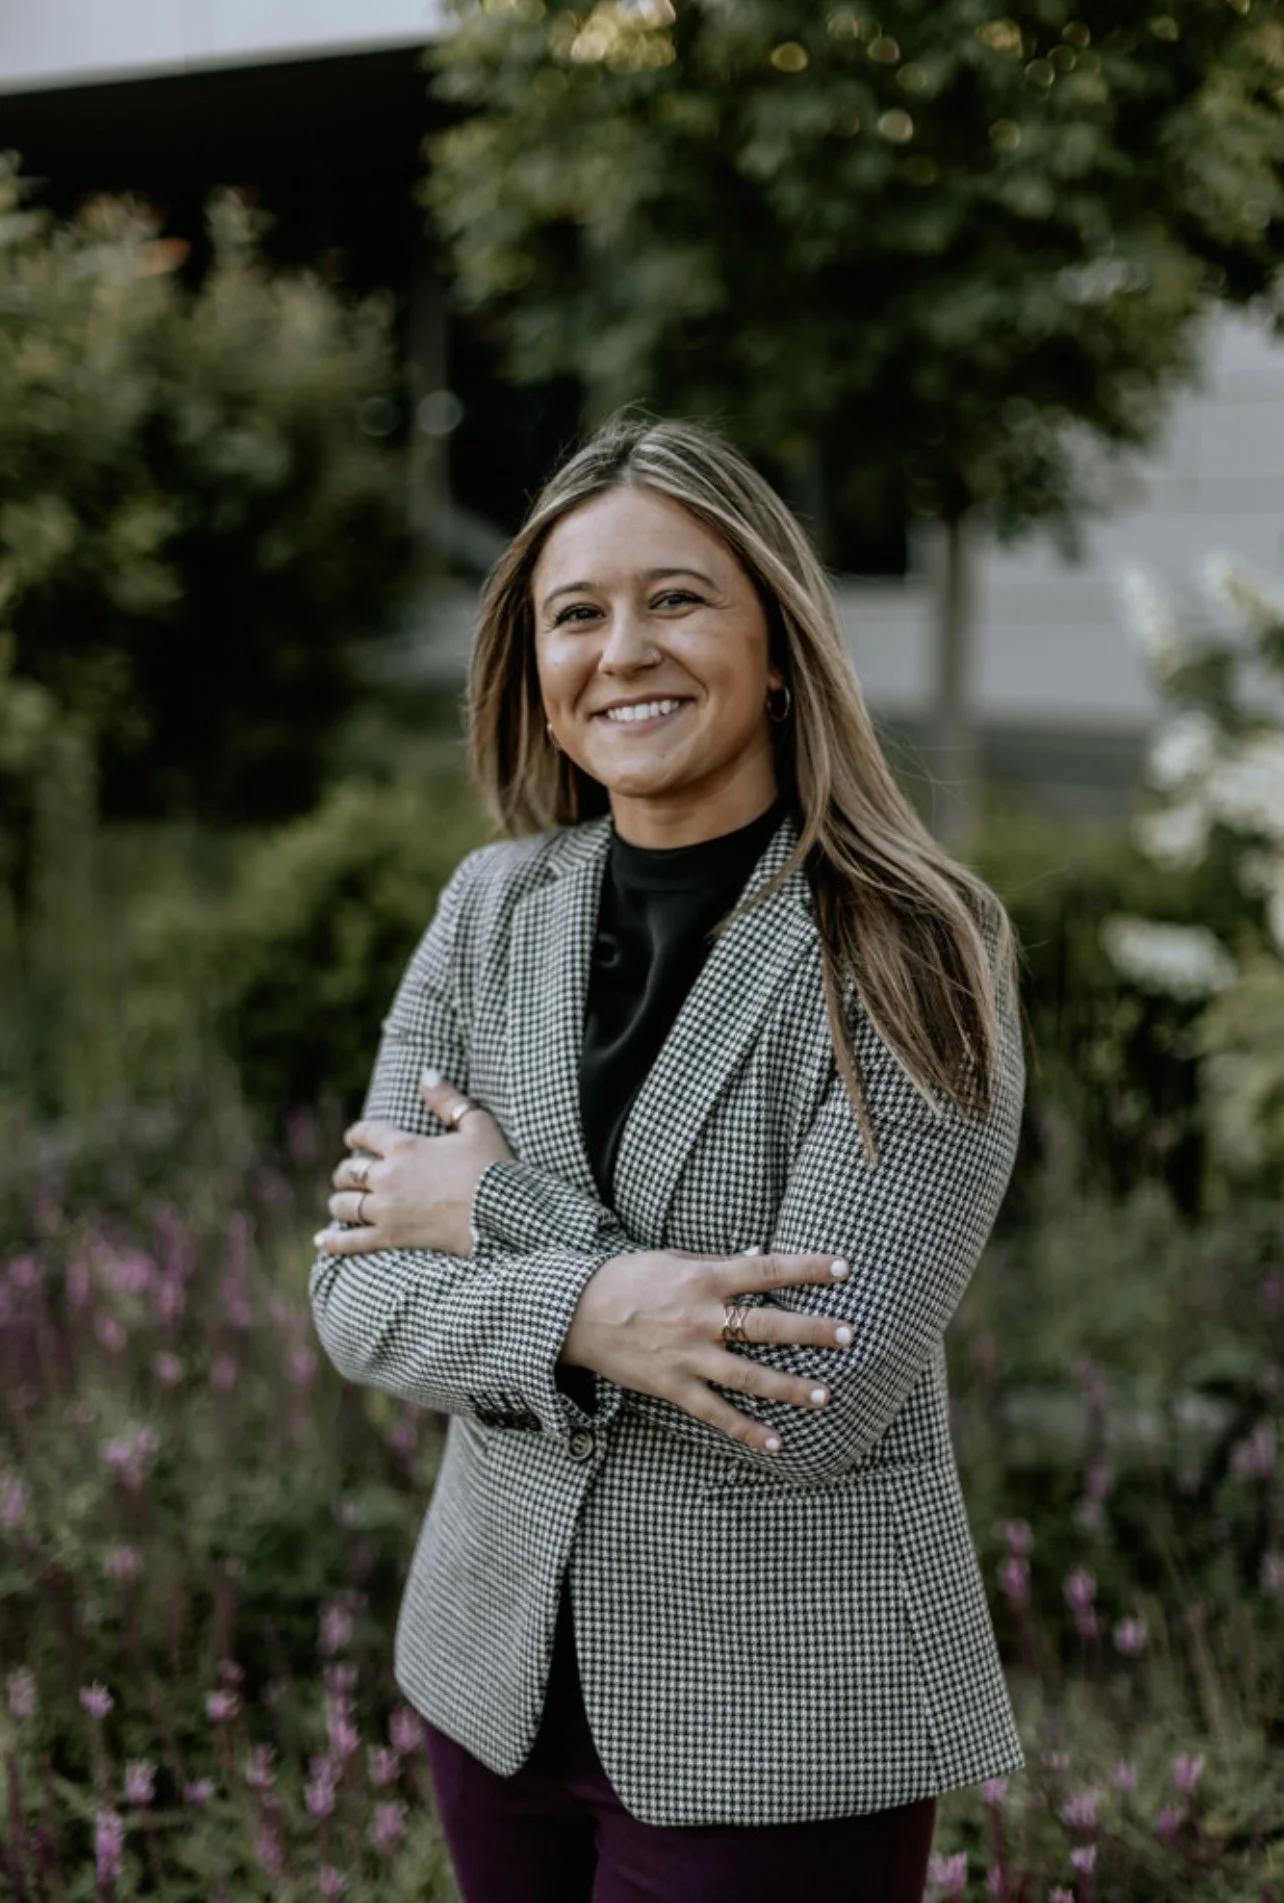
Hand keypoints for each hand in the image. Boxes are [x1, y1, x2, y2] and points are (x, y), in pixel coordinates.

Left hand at [315, 1071, 514, 1258]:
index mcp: (405, 1146)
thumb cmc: (493, 1167)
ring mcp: (386, 1209)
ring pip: (344, 1204)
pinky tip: (321, 1241)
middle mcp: (388, 1176)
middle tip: (347, 1175)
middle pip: (349, 1171)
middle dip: (345, 1172)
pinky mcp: (391, 1237)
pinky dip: (334, 1241)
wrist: (499, 1213)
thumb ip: (447, 1099)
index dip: (356, 1133)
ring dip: (339, 1201)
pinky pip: (352, 1240)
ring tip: (340, 1202)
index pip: (367, 1133)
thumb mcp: (477, 1124)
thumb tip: (426, 1075)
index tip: (353, 1137)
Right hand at [561, 1247, 853, 1453]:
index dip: (808, 1269)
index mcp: (704, 1279)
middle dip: (810, 1331)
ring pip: (748, 1375)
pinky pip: (715, 1413)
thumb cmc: (630, 1278)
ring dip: (789, 1387)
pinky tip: (777, 1444)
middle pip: (765, 1326)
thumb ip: (718, 1263)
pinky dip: (746, 1430)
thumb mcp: (674, 1259)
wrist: (576, 1314)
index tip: (844, 1267)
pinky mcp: (673, 1386)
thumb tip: (760, 1259)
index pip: (767, 1271)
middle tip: (849, 1335)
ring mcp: (687, 1355)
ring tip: (826, 1396)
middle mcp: (700, 1317)